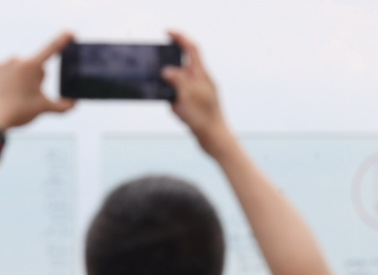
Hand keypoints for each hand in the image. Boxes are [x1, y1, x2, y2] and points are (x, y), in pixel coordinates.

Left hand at [0, 32, 75, 130]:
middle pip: (34, 66)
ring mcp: (2, 64)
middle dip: (35, 78)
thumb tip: (74, 105)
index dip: (62, 40)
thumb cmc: (20, 112)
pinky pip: (3, 73)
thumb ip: (61, 106)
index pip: (51, 49)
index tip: (70, 33)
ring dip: (20, 79)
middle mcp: (16, 60)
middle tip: (29, 95)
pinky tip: (4, 93)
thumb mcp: (43, 108)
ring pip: (18, 70)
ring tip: (15, 96)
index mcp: (32, 66)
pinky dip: (5, 82)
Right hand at [161, 32, 233, 157]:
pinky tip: (179, 114)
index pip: (191, 50)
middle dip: (171, 74)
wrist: (215, 139)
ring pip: (180, 86)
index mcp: (202, 75)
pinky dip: (175, 104)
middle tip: (162, 80)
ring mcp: (199, 93)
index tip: (167, 32)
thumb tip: (167, 71)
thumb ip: (177, 79)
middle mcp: (202, 82)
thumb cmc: (204, 119)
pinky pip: (180, 99)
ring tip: (177, 106)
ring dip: (173, 93)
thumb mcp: (187, 95)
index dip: (180, 38)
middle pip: (183, 68)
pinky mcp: (196, 105)